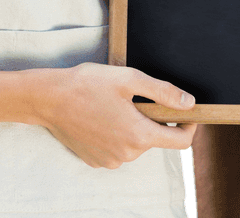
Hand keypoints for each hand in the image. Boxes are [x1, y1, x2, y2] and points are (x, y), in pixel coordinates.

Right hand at [33, 63, 196, 168]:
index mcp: (140, 136)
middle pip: (156, 139)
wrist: (50, 99)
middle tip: (137, 97)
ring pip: (136, 143)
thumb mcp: (130, 79)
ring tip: (116, 104)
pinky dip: (117, 134)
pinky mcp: (96, 160)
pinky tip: (103, 116)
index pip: (180, 142)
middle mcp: (127, 155)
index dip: (188, 126)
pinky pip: (118, 148)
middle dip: (154, 119)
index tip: (186, 112)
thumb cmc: (89, 84)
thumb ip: (164, 93)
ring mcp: (110, 160)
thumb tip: (189, 103)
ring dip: (134, 126)